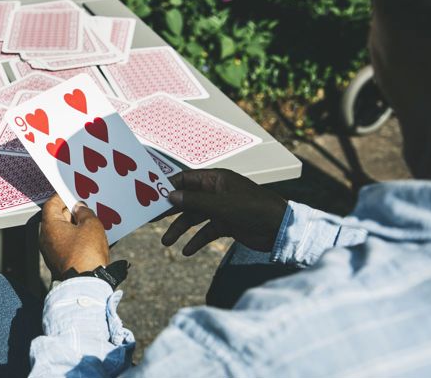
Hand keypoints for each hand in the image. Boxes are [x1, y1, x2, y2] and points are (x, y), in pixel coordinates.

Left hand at [40, 195, 109, 277]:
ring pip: (62, 232)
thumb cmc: (86, 255)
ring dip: (75, 225)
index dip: (62, 196)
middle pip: (57, 218)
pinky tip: (89, 238)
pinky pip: (66, 244)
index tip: (71, 193)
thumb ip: (85, 213)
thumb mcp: (91, 225)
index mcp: (50, 226)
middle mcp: (46, 239)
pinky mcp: (59, 262)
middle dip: (71, 211)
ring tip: (90, 222)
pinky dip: (76, 238)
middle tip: (85, 207)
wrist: (86, 284)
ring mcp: (51, 252)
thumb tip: (80, 209)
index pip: (52, 204)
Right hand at [162, 169, 288, 255]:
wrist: (280, 229)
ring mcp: (221, 209)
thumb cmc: (253, 209)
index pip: (186, 179)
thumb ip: (194, 200)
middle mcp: (216, 192)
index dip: (169, 187)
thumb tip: (170, 196)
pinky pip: (206, 231)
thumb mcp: (221, 204)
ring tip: (167, 242)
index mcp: (216, 180)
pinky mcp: (226, 224)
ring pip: (194, 218)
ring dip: (180, 230)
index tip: (151, 195)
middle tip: (150, 219)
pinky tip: (187, 251)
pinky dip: (196, 240)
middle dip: (170, 210)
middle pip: (187, 200)